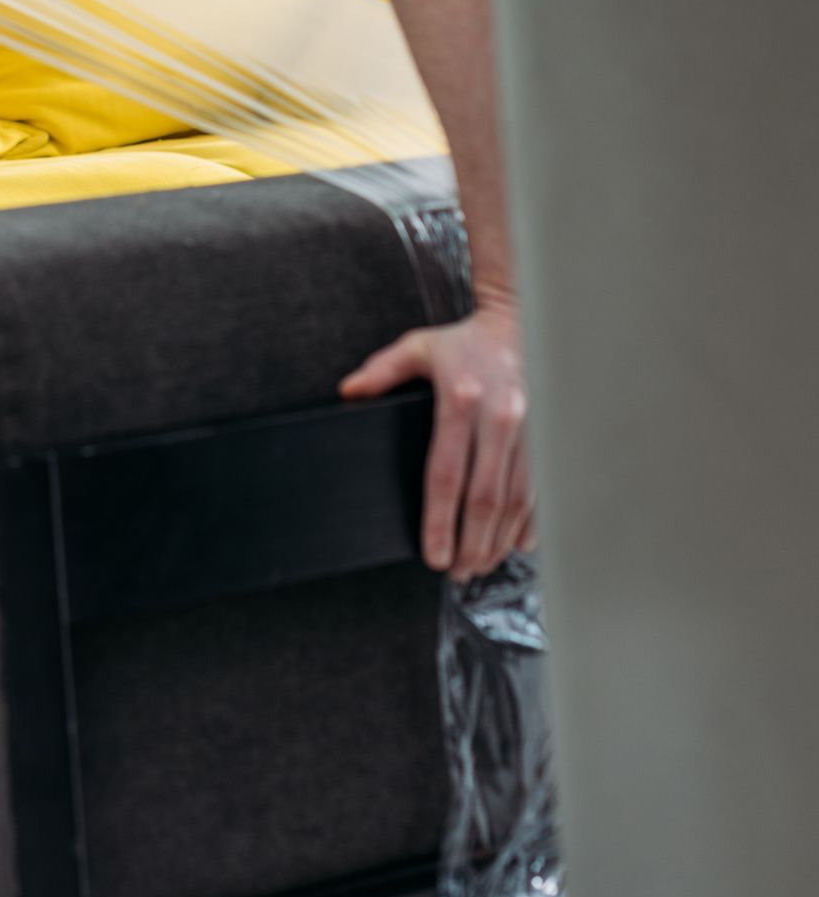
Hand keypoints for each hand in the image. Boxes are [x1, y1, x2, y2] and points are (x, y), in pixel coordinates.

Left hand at [340, 302, 531, 580]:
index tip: (434, 555)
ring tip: (480, 565)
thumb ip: (381, 371)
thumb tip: (347, 391)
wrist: (521, 323)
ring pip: (516, 501)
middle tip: (458, 573)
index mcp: (460, 400)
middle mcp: (499, 419)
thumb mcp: (417, 347)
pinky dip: (530, 522)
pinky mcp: (548, 437)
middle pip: (484, 499)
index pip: (447, 475)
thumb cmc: (464, 342)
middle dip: (471, 544)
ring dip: (499, 541)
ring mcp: (530, 430)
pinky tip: (517, 544)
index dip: (440, 522)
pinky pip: (542, 490)